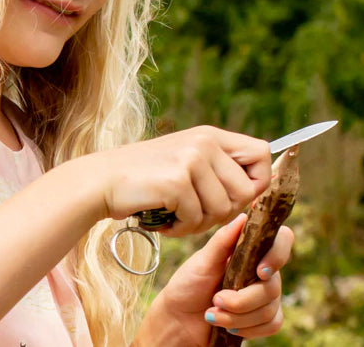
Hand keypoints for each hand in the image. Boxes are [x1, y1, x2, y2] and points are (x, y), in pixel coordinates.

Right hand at [95, 126, 270, 235]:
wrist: (102, 180)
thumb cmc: (146, 178)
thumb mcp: (186, 160)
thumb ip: (217, 168)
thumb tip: (256, 189)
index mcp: (211, 135)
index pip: (262, 153)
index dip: (258, 181)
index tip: (236, 198)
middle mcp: (205, 142)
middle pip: (247, 191)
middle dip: (224, 212)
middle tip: (195, 212)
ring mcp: (191, 159)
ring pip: (223, 210)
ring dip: (199, 223)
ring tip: (175, 214)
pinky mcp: (177, 180)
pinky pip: (197, 219)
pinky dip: (180, 228)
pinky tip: (162, 218)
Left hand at [139, 214, 293, 344]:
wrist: (179, 319)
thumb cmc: (189, 284)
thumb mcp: (202, 260)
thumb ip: (222, 240)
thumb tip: (244, 217)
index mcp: (248, 249)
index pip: (282, 240)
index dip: (278, 254)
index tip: (259, 271)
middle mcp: (260, 269)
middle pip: (273, 284)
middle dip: (242, 299)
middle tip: (216, 299)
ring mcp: (263, 294)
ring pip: (270, 308)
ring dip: (238, 316)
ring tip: (213, 313)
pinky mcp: (263, 318)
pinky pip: (273, 324)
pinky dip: (248, 328)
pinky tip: (228, 326)